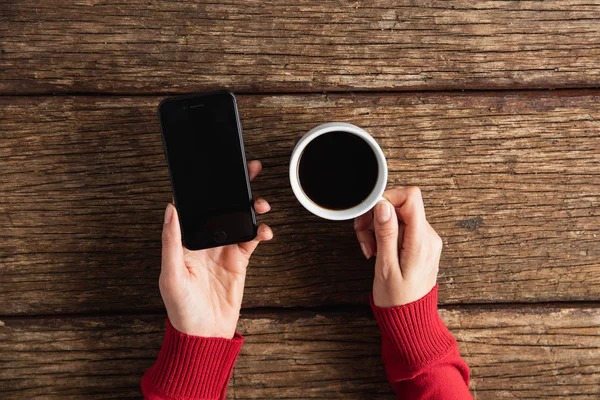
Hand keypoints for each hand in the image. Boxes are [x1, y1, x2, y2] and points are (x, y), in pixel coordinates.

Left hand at [159, 160, 272, 337]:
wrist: (205, 334)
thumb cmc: (181, 309)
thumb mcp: (171, 275)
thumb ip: (171, 242)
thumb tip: (170, 210)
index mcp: (186, 241)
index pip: (196, 208)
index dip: (205, 188)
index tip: (216, 172)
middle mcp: (206, 241)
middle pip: (222, 208)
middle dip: (236, 189)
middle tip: (249, 172)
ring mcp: (224, 249)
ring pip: (240, 219)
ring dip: (252, 208)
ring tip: (261, 204)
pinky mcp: (239, 260)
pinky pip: (252, 238)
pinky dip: (261, 231)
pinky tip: (265, 230)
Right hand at [354, 187, 441, 306]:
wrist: (410, 319)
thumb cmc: (397, 299)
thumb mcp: (386, 267)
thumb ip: (386, 234)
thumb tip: (384, 205)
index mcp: (421, 241)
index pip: (411, 197)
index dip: (388, 198)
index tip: (371, 213)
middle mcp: (428, 236)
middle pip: (401, 206)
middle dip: (377, 216)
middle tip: (363, 235)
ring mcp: (426, 239)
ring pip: (398, 216)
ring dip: (378, 227)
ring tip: (370, 248)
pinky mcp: (420, 244)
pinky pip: (401, 228)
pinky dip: (385, 234)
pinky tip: (377, 250)